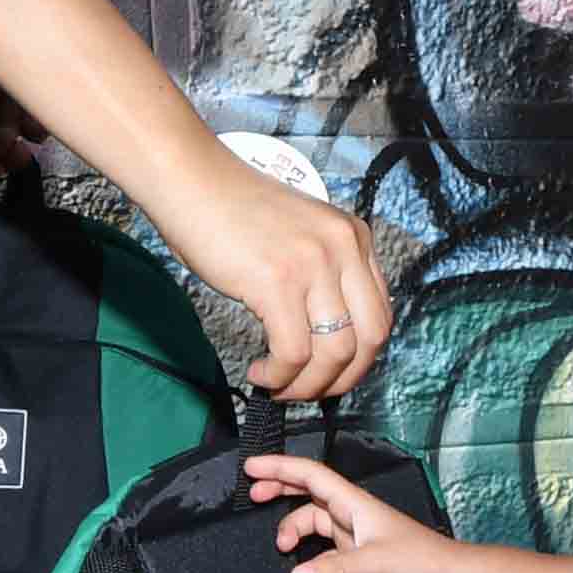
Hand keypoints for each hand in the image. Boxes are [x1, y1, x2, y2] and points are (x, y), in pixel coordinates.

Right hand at [148, 147, 389, 399]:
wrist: (191, 181)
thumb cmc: (232, 209)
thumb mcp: (301, 235)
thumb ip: (324, 273)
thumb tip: (326, 336)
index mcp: (354, 237)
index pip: (381, 313)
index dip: (360, 357)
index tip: (332, 373)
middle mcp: (343, 248)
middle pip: (370, 338)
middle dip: (342, 378)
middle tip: (311, 391)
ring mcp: (313, 264)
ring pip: (334, 352)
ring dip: (307, 385)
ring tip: (279, 386)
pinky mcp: (278, 282)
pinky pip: (293, 352)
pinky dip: (279, 376)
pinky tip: (261, 373)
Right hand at [253, 451, 480, 572]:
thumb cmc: (423, 561)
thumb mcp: (376, 562)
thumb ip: (334, 569)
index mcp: (356, 503)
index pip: (312, 475)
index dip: (281, 467)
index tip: (251, 467)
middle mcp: (352, 516)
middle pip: (308, 493)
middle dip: (280, 490)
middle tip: (252, 496)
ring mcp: (353, 539)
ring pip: (313, 524)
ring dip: (293, 529)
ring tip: (282, 547)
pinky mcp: (356, 563)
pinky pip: (322, 553)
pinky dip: (307, 558)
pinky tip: (302, 570)